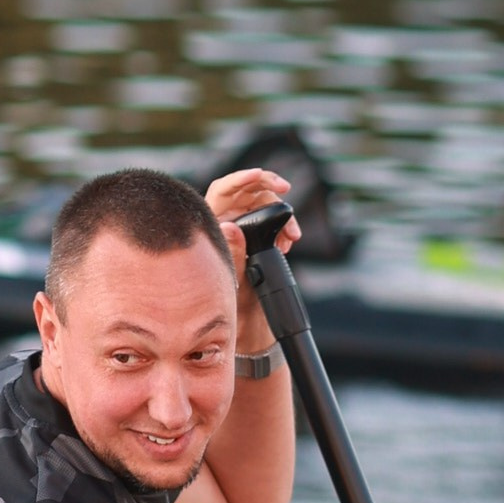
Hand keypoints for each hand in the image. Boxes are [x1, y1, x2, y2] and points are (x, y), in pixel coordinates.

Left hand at [205, 166, 298, 333]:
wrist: (250, 327)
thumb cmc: (232, 304)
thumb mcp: (234, 278)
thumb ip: (233, 252)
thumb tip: (230, 227)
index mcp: (213, 226)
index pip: (224, 190)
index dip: (240, 178)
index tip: (258, 174)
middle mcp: (227, 224)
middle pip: (248, 191)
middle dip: (268, 188)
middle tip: (285, 189)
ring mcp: (244, 231)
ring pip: (264, 206)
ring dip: (282, 215)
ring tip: (290, 235)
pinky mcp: (259, 240)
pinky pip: (273, 224)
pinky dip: (284, 228)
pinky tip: (287, 243)